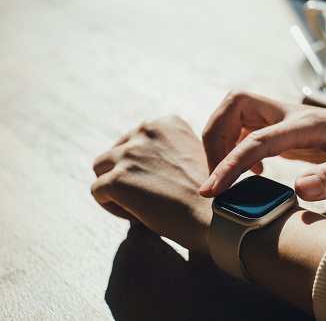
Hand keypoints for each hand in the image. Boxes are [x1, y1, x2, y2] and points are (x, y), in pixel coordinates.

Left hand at [91, 115, 211, 253]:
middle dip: (126, 173)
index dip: (142, 164)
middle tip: (146, 196)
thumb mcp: (194, 155)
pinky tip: (136, 215)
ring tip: (137, 205)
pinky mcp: (118, 179)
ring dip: (115, 186)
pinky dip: (111, 206)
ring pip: (101, 168)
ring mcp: (130, 153)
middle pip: (116, 151)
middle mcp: (147, 130)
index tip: (157, 182)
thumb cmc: (209, 195)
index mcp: (167, 122)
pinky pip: (97, 191)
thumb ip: (168, 149)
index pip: (136, 138)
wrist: (214, 217)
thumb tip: (143, 163)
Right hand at [200, 90, 325, 200]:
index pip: (258, 139)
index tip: (211, 190)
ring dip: (221, 139)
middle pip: (235, 104)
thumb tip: (300, 189)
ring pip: (235, 111)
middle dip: (215, 136)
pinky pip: (247, 126)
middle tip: (217, 175)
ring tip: (228, 174)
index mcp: (308, 124)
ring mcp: (286, 117)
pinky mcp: (284, 126)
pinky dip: (236, 145)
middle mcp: (291, 113)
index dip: (229, 163)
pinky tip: (253, 171)